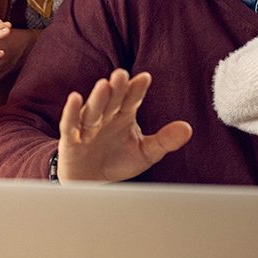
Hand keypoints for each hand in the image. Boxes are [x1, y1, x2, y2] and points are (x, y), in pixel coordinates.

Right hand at [57, 69, 192, 182]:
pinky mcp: (71, 139)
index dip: (137, 90)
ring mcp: (87, 127)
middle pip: (112, 101)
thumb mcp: (145, 153)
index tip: (145, 78)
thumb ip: (165, 140)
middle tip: (122, 74)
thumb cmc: (117, 161)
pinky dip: (71, 112)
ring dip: (98, 98)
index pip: (132, 100)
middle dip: (117, 88)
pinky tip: (75, 97)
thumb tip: (188, 128)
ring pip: (93, 110)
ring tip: (104, 84)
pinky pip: (70, 124)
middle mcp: (105, 117)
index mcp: (124, 116)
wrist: (90, 182)